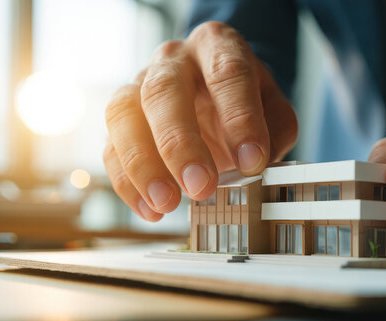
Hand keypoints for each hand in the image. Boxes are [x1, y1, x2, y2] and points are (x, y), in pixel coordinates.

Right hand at [103, 21, 296, 220]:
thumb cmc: (245, 103)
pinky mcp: (121, 118)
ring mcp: (139, 85)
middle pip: (165, 91)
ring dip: (143, 164)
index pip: (227, 73)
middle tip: (200, 187)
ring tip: (166, 203)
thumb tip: (254, 165)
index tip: (251, 162)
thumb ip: (273, 133)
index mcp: (217, 46)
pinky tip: (150, 210)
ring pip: (125, 114)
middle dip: (181, 143)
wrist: (215, 96)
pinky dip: (127, 183)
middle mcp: (173, 60)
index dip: (240, 118)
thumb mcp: (274, 111)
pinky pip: (111, 147)